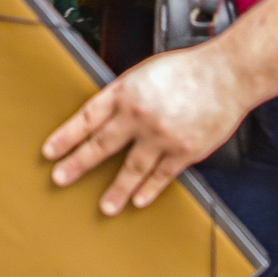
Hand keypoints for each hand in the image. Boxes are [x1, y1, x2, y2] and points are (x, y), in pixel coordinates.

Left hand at [42, 43, 252, 216]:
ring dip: (116, 190)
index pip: (87, 118)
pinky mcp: (184, 151)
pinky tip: (139, 201)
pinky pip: (162, 176)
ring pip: (131, 169)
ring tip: (105, 207)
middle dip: (77, 164)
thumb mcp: (144, 73)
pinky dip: (149, 190)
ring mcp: (162, 136)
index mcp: (127, 92)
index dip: (66, 136)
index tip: (50, 151)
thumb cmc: (188, 69)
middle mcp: (140, 116)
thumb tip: (103, 117)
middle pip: (101, 145)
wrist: (227, 74)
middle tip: (60, 178)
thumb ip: (123, 95)